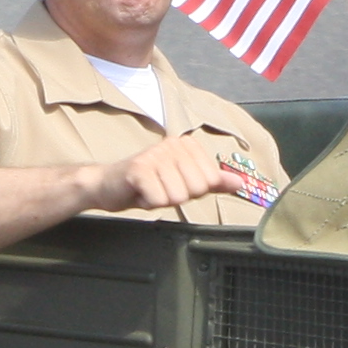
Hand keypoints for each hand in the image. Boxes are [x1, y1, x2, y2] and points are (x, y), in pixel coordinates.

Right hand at [92, 139, 265, 213]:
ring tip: (150, 190)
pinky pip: (160, 200)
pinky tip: (140, 193)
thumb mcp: (184, 182)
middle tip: (160, 187)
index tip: (173, 183)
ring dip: (162, 200)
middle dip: (177, 196)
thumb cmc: (148, 183)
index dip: (192, 191)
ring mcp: (155, 155)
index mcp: (187, 145)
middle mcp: (172, 145)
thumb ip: (212, 181)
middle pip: (196, 189)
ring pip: (178, 197)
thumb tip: (240, 182)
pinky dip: (149, 203)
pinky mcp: (139, 169)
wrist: (108, 186)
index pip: (210, 181)